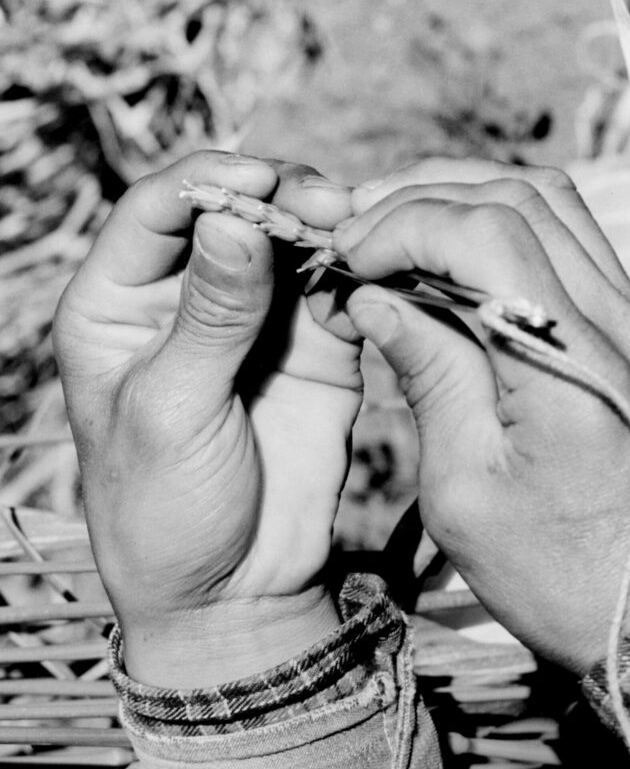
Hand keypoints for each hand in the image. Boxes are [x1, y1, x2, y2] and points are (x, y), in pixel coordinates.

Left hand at [54, 152, 360, 686]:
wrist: (233, 589)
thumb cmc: (164, 509)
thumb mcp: (171, 412)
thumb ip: (209, 319)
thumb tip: (236, 223)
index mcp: (118, 305)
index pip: (156, 212)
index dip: (206, 183)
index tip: (258, 180)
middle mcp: (186, 300)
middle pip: (231, 213)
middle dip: (276, 196)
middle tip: (322, 200)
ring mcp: (254, 321)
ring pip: (290, 243)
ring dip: (322, 227)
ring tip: (354, 224)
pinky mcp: (314, 348)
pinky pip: (337, 291)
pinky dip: (357, 273)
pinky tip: (373, 268)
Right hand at [338, 157, 629, 672]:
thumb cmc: (567, 580)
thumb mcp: (468, 494)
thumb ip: (430, 378)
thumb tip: (377, 301)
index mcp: (571, 366)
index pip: (483, 232)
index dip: (400, 226)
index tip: (344, 259)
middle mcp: (619, 327)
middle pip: (518, 197)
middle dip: (423, 200)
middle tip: (359, 237)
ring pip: (553, 207)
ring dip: (466, 204)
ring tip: (399, 235)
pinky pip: (574, 248)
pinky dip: (507, 233)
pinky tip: (457, 267)